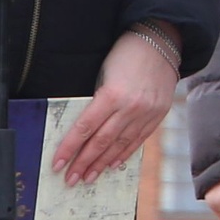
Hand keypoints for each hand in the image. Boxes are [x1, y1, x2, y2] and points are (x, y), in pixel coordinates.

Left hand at [51, 29, 180, 187]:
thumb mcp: (104, 74)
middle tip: (70, 179)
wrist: (162, 40)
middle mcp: (131, 107)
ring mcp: (147, 112)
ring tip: (89, 177)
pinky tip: (113, 163)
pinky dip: (125, 153)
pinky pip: (139, 139)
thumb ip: (97, 101)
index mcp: (113, 94)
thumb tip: (82, 130)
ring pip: (120, 144)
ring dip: (102, 163)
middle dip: (83, 163)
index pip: (85, 129)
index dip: (69, 149)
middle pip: (101, 141)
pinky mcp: (159, 113)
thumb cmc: (127, 53)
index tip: (57, 164)